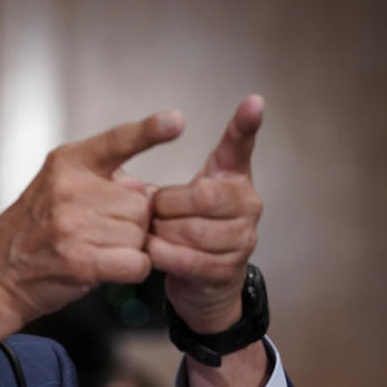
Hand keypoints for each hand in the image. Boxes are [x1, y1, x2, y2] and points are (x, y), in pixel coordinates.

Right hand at [0, 110, 183, 326]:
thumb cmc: (33, 233)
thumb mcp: (58, 187)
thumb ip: (103, 181)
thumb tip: (143, 190)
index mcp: (68, 163)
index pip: (117, 141)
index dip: (149, 130)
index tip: (175, 121)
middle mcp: (70, 188)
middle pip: (140, 204)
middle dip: (132, 223)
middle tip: (100, 233)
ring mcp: (73, 224)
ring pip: (140, 235)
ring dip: (129, 248)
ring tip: (97, 250)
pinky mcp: (80, 260)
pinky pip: (136, 262)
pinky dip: (132, 270)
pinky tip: (109, 268)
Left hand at [146, 95, 264, 333]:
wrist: (201, 285)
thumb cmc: (185, 232)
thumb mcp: (180, 200)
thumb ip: (169, 181)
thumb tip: (134, 174)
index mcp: (233, 179)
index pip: (241, 147)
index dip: (246, 125)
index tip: (253, 101)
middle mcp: (247, 205)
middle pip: (204, 196)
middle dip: (168, 205)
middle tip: (153, 212)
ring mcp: (243, 239)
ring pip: (194, 230)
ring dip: (162, 233)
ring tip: (151, 234)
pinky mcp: (227, 269)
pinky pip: (190, 259)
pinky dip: (164, 255)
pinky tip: (152, 252)